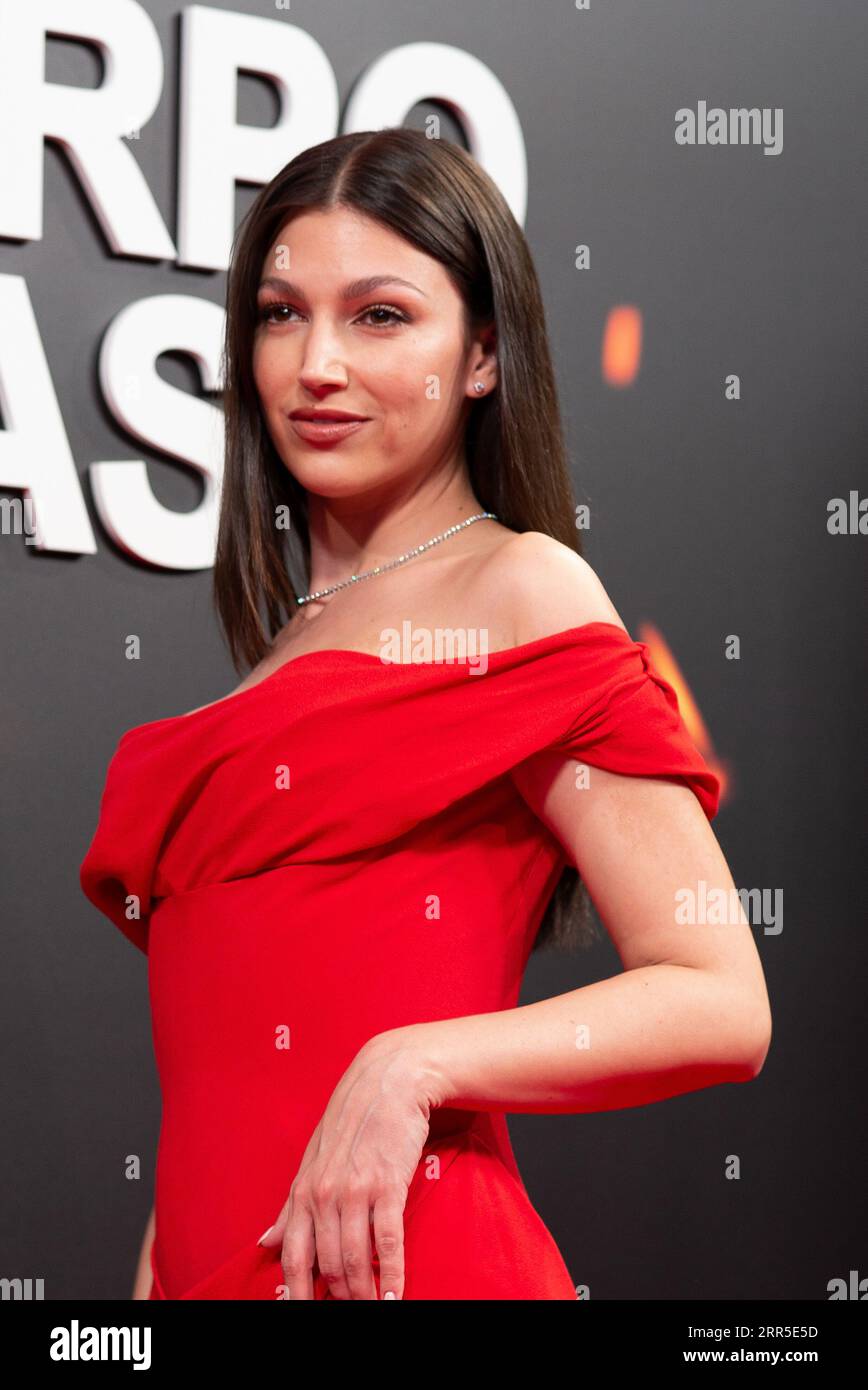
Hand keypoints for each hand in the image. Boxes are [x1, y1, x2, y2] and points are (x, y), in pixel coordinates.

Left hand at [258, 1028, 444, 1299]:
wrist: (389, 1080)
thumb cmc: (353, 1119)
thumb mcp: (315, 1159)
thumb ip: (291, 1206)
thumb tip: (265, 1241)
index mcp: (303, 1191)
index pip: (293, 1257)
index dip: (298, 1293)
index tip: (304, 1312)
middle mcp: (324, 1195)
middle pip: (327, 1266)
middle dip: (338, 1298)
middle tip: (350, 1313)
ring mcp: (355, 1191)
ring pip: (355, 1260)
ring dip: (364, 1294)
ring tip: (373, 1309)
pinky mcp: (388, 1185)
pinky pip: (387, 1242)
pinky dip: (391, 1274)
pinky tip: (394, 1294)